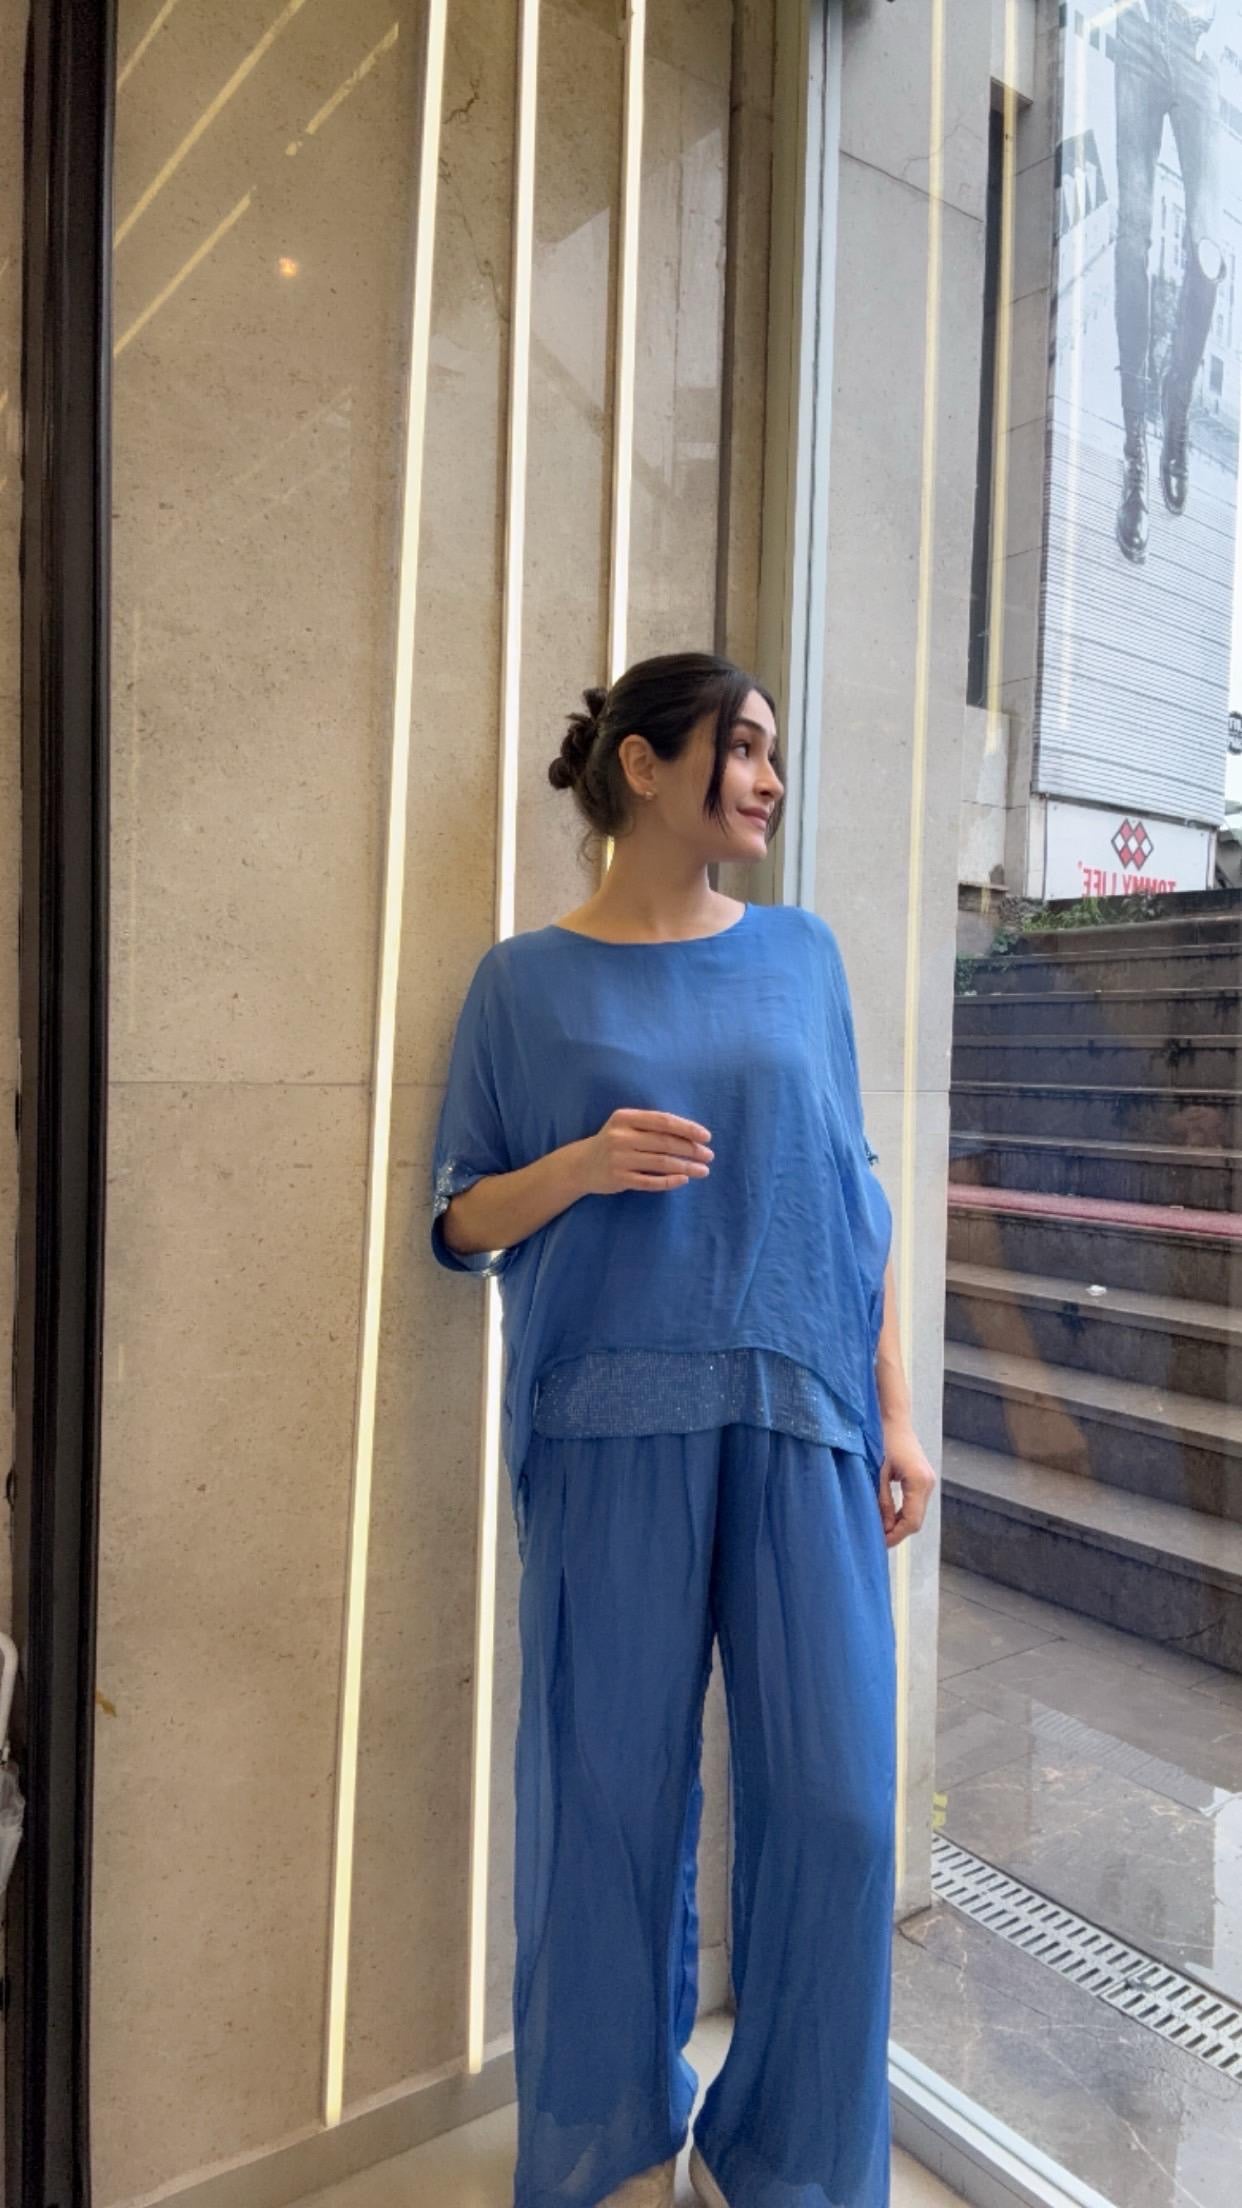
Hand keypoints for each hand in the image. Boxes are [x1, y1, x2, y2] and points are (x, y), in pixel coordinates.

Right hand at [579, 1107, 713, 1196]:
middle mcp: (621, 1136)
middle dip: (691, 1149)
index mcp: (626, 1118)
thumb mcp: (627, 1126)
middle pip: (665, 1142)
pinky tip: (684, 1180)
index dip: (688, 1128)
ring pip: (660, 1162)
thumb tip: (692, 1134)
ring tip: (703, 1170)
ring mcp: (619, 1158)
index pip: (663, 1121)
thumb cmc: (614, 1142)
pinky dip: (669, 1181)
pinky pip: (650, 1181)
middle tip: (709, 1156)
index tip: (707, 1137)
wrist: (582, 1165)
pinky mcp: (619, 1178)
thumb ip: (652, 1126)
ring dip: (686, 1167)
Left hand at [876, 1419, 936, 1546]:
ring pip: (916, 1513)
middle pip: (916, 1520)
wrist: (893, 1419)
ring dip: (899, 1523)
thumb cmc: (883, 1441)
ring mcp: (928, 1481)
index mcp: (919, 1482)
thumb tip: (883, 1527)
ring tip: (879, 1529)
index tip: (879, 1543)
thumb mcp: (878, 1473)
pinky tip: (887, 1516)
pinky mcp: (923, 1479)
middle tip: (876, 1539)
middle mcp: (928, 1483)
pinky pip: (915, 1504)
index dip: (896, 1536)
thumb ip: (882, 1501)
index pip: (912, 1521)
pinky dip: (902, 1512)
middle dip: (897, 1532)